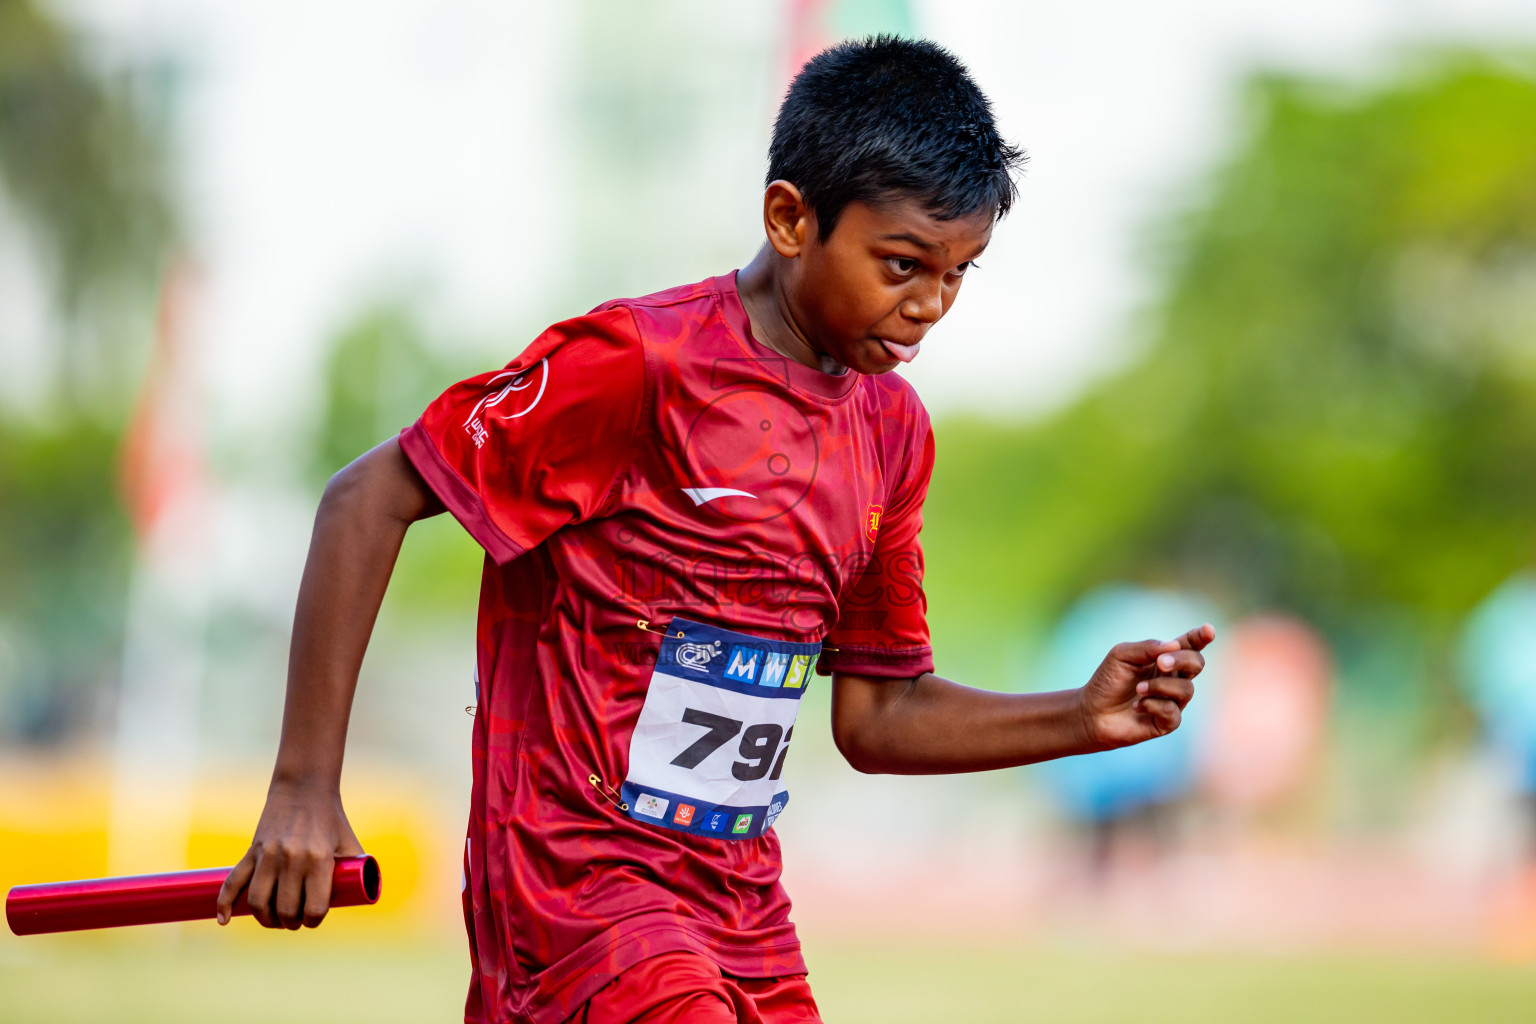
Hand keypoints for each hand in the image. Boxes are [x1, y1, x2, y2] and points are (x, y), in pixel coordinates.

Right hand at [215, 781, 363, 929]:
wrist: (304, 790)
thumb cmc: (331, 821)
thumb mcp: (349, 844)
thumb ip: (359, 869)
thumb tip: (364, 895)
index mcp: (319, 860)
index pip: (314, 908)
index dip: (314, 920)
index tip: (313, 919)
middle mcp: (292, 859)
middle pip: (286, 910)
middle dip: (291, 923)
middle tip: (295, 921)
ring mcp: (268, 856)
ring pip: (258, 902)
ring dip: (265, 920)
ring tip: (274, 921)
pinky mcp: (252, 851)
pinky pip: (233, 882)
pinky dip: (224, 904)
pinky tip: (224, 920)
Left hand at [1077, 623, 1214, 749]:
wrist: (1092, 711)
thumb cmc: (1108, 680)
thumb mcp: (1121, 655)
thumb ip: (1147, 647)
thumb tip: (1174, 645)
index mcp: (1165, 658)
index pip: (1189, 645)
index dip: (1201, 637)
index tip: (1208, 629)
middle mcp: (1174, 678)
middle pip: (1197, 663)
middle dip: (1182, 660)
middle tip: (1161, 662)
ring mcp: (1173, 701)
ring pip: (1186, 689)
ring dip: (1160, 686)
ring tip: (1138, 689)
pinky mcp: (1167, 723)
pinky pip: (1173, 712)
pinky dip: (1153, 705)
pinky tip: (1137, 706)